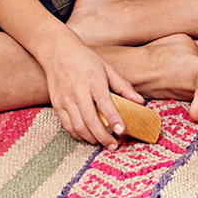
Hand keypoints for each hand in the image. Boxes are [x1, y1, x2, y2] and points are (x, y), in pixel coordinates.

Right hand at [38, 28, 144, 145]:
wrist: (58, 52)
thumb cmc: (86, 59)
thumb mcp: (107, 68)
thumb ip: (123, 86)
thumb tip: (140, 101)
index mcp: (94, 81)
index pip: (105, 104)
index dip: (113, 119)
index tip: (121, 131)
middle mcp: (78, 92)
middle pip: (90, 120)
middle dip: (103, 136)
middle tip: (114, 145)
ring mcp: (66, 100)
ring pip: (78, 126)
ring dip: (91, 138)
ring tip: (103, 143)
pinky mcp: (57, 105)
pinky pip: (68, 126)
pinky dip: (78, 135)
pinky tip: (88, 137)